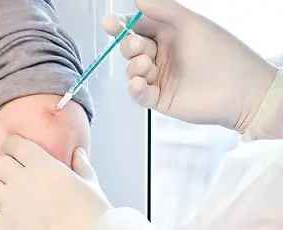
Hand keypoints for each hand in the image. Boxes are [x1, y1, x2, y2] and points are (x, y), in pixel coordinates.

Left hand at [0, 136, 111, 229]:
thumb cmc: (95, 218)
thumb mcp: (91, 186)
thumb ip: (81, 167)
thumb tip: (77, 153)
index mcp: (43, 165)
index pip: (15, 145)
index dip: (14, 148)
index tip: (17, 156)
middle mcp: (22, 180)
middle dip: (5, 171)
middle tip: (14, 182)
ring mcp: (11, 204)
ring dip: (0, 196)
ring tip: (13, 205)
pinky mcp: (5, 228)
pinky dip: (0, 223)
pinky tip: (13, 228)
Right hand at [105, 0, 277, 131]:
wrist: (240, 91)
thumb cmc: (222, 54)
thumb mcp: (190, 23)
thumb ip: (162, 10)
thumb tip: (137, 0)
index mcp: (169, 35)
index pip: (137, 27)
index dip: (121, 25)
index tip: (110, 23)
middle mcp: (163, 56)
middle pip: (131, 49)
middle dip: (129, 46)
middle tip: (138, 47)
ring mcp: (160, 78)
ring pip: (132, 71)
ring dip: (134, 67)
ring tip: (148, 67)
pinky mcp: (159, 99)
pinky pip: (138, 94)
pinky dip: (135, 89)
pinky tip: (139, 84)